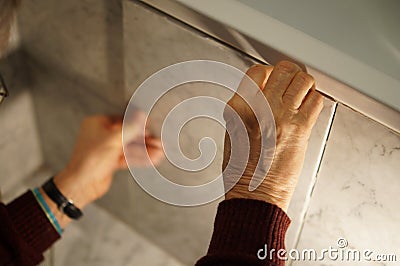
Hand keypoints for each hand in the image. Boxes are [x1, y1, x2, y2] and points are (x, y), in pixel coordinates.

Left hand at [41, 113, 162, 227]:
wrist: (82, 185)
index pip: (122, 119)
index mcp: (97, 124)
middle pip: (128, 134)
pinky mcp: (111, 161)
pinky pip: (128, 157)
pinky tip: (152, 158)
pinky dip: (140, 158)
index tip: (150, 125)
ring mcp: (106, 149)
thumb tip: (141, 115)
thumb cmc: (90, 160)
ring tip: (160, 151)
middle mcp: (101, 135)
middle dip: (144, 139)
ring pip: (130, 147)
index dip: (137, 123)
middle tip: (158, 141)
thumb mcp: (114, 139)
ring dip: (145, 150)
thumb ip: (130, 127)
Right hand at [224, 61, 322, 210]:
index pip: (257, 71)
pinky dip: (314, 99)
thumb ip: (247, 106)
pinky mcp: (300, 129)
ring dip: (304, 83)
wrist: (254, 194)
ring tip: (301, 91)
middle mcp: (259, 109)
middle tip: (290, 79)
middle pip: (282, 70)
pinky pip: (315, 100)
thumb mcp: (232, 131)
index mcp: (238, 108)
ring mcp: (281, 117)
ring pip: (302, 81)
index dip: (268, 72)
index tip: (272, 77)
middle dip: (289, 72)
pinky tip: (307, 107)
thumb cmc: (241, 170)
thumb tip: (265, 89)